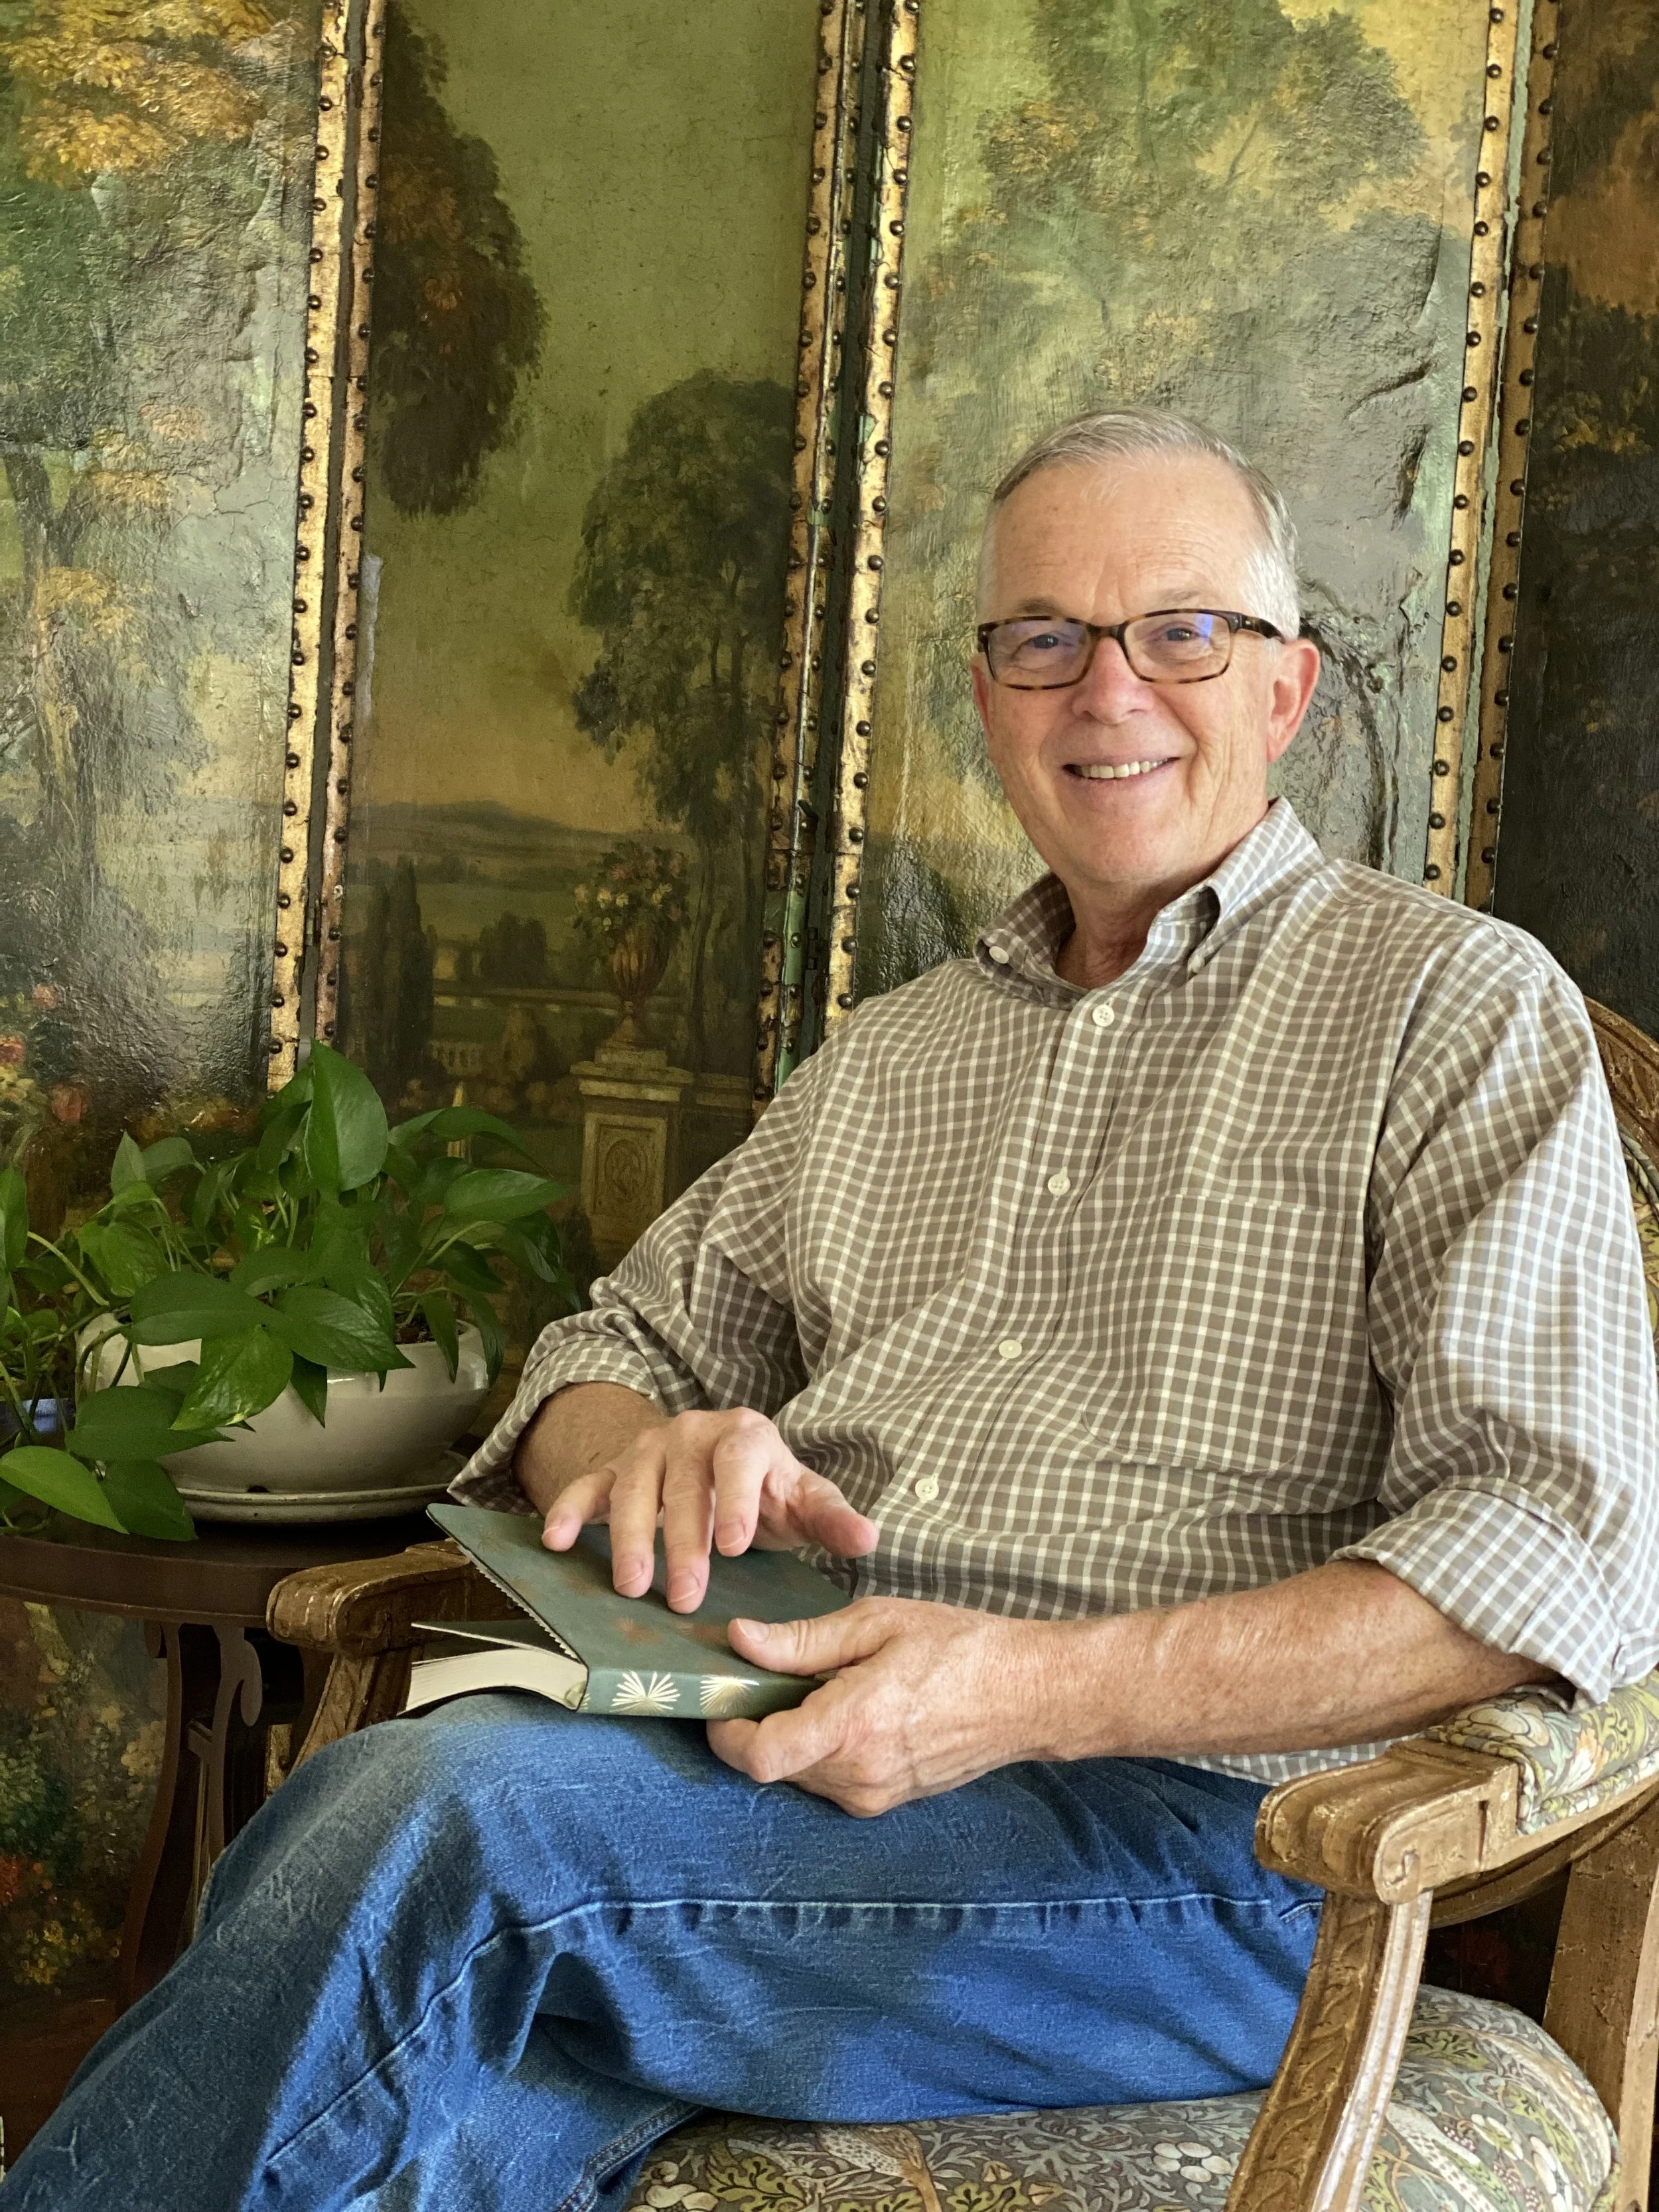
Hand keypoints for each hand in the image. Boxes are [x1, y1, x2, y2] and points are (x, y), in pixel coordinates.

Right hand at [540, 1405, 878, 1611]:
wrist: (719, 1462)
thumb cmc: (768, 1490)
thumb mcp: (805, 1501)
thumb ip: (833, 1520)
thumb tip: (869, 1540)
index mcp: (746, 1436)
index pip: (740, 1460)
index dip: (735, 1499)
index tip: (735, 1546)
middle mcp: (694, 1433)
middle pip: (685, 1484)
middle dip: (684, 1542)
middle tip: (684, 1597)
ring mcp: (649, 1449)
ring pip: (634, 1487)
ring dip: (630, 1537)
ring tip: (631, 1587)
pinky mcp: (613, 1468)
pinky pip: (588, 1485)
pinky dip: (569, 1508)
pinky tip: (555, 1541)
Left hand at [708, 1598, 1066, 1814]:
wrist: (1027, 1694)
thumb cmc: (957, 1647)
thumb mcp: (876, 1622)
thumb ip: (801, 1640)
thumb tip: (738, 1640)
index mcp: (851, 1725)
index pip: (759, 1756)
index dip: (725, 1732)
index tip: (723, 1698)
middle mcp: (857, 1774)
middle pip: (771, 1766)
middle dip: (759, 1724)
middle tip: (773, 1675)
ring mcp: (873, 1795)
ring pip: (799, 1775)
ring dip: (792, 1736)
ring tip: (823, 1686)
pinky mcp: (886, 1801)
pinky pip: (829, 1780)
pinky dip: (821, 1749)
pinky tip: (850, 1710)